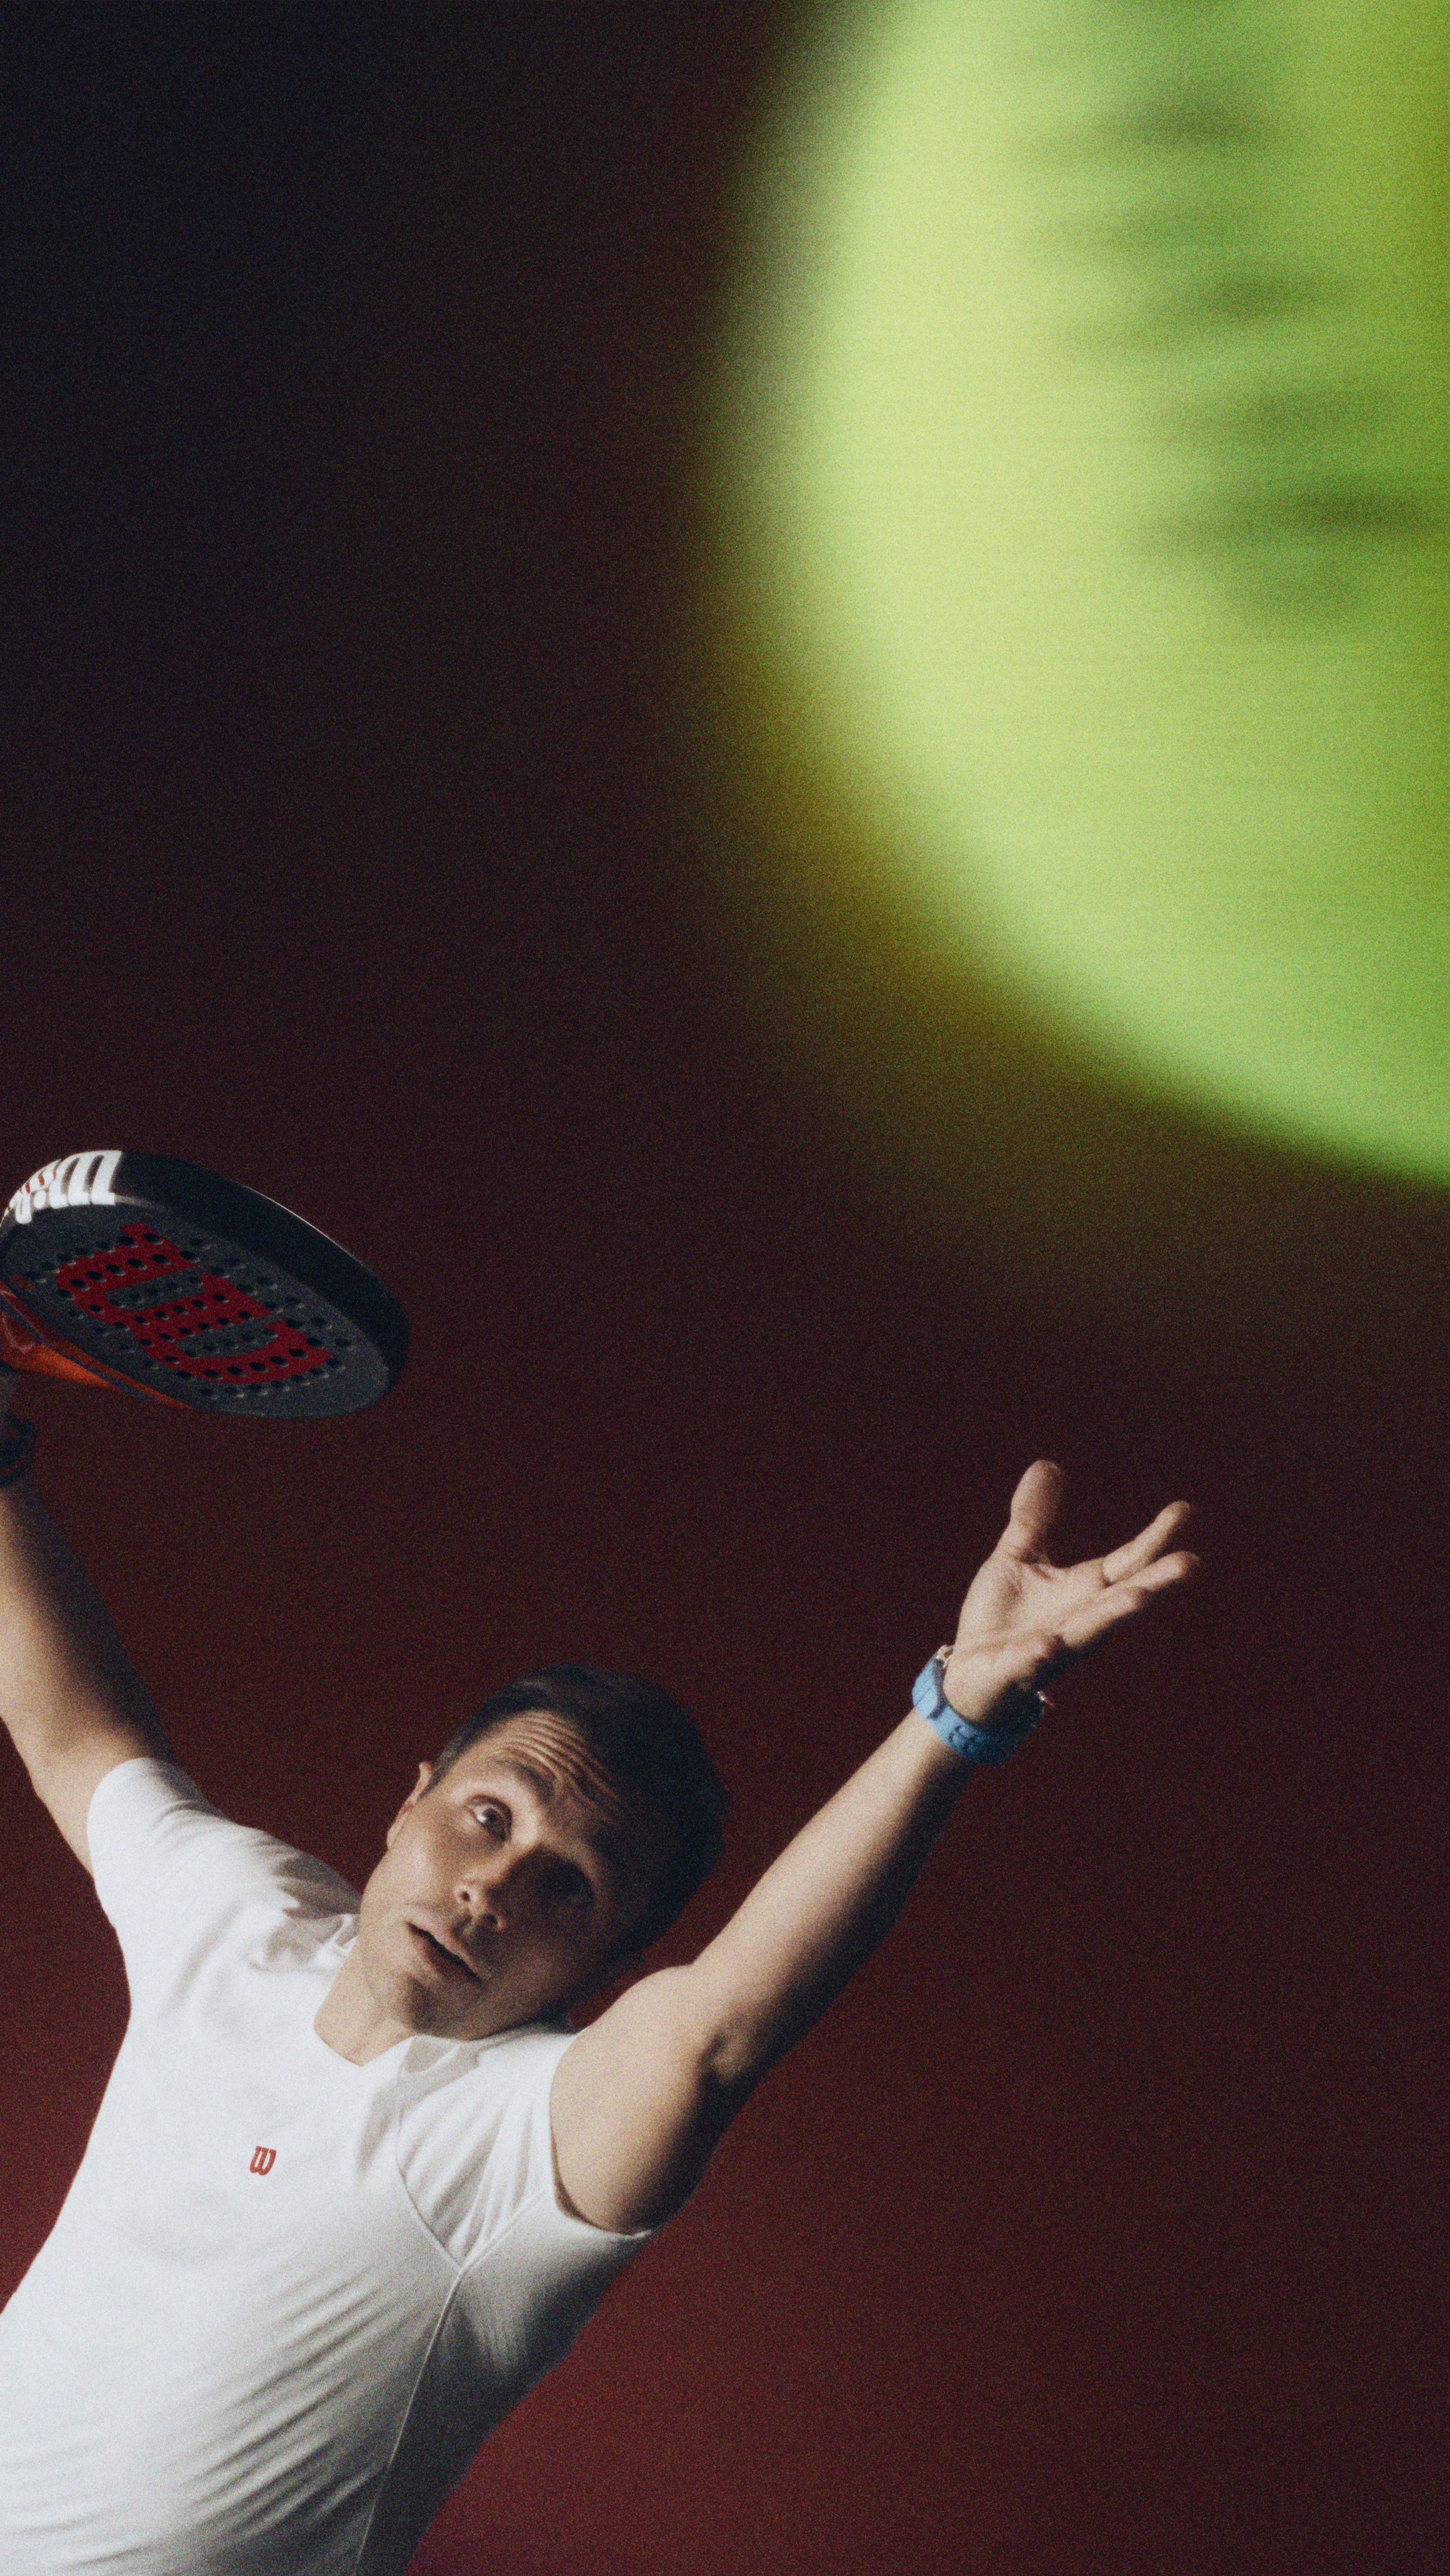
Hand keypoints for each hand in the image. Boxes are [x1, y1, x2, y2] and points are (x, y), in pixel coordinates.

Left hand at [940, 1462, 1195, 1729]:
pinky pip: (1031, 1662)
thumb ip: (1033, 1517)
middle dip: (1157, 1582)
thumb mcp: (1017, 1556)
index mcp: (1084, 1590)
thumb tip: (1048, 1464)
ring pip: (1089, 1632)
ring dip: (1114, 1616)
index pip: (1128, 1561)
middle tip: (1193, 1562)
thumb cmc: (1002, 1616)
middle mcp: (1080, 1620)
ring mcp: (1053, 1648)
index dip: (1155, 1537)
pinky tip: (1049, 1644)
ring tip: (1141, 1596)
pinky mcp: (1017, 1669)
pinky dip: (1040, 1653)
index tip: (1185, 1509)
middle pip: (1124, 1598)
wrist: (970, 1672)